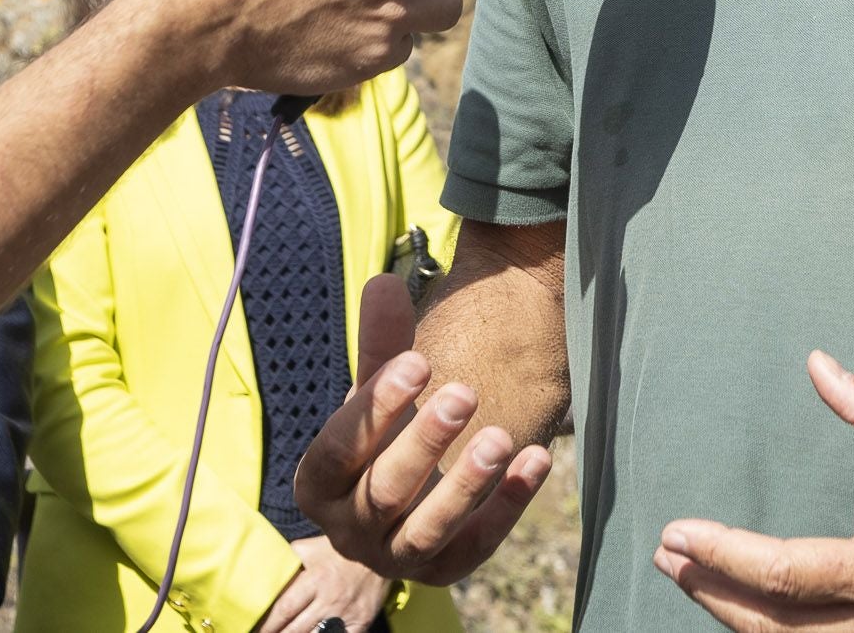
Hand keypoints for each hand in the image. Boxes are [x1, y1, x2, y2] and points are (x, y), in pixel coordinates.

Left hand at [255, 536, 396, 632]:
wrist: (381, 551)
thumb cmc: (339, 552)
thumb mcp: (312, 547)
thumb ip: (288, 557)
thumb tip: (262, 563)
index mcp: (315, 579)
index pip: (285, 608)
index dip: (268, 624)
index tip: (256, 630)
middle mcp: (330, 598)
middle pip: (296, 629)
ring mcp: (347, 612)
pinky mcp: (361, 622)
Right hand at [295, 276, 551, 584]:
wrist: (401, 494)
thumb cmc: (381, 434)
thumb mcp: (378, 390)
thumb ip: (382, 343)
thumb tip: (384, 281)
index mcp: (317, 484)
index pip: (337, 450)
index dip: (376, 406)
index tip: (419, 360)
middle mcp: (347, 530)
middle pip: (383, 492)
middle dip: (424, 443)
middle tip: (465, 392)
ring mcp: (393, 558)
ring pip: (425, 531)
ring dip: (464, 484)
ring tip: (500, 435)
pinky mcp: (440, 572)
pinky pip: (474, 547)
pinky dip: (506, 506)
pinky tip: (537, 459)